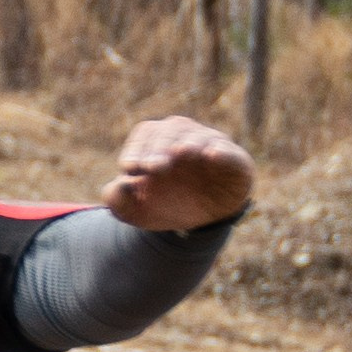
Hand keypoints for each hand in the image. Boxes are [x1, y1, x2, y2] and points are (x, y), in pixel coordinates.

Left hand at [101, 116, 252, 232]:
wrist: (201, 221)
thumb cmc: (164, 205)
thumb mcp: (135, 210)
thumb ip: (117, 200)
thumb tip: (117, 185)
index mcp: (157, 142)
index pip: (145, 134)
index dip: (136, 149)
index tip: (130, 168)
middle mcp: (184, 137)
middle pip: (171, 130)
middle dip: (160, 147)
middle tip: (153, 166)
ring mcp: (211, 146)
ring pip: (200, 136)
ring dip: (189, 143)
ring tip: (182, 152)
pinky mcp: (234, 162)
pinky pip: (230, 153)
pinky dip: (222, 152)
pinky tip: (212, 155)